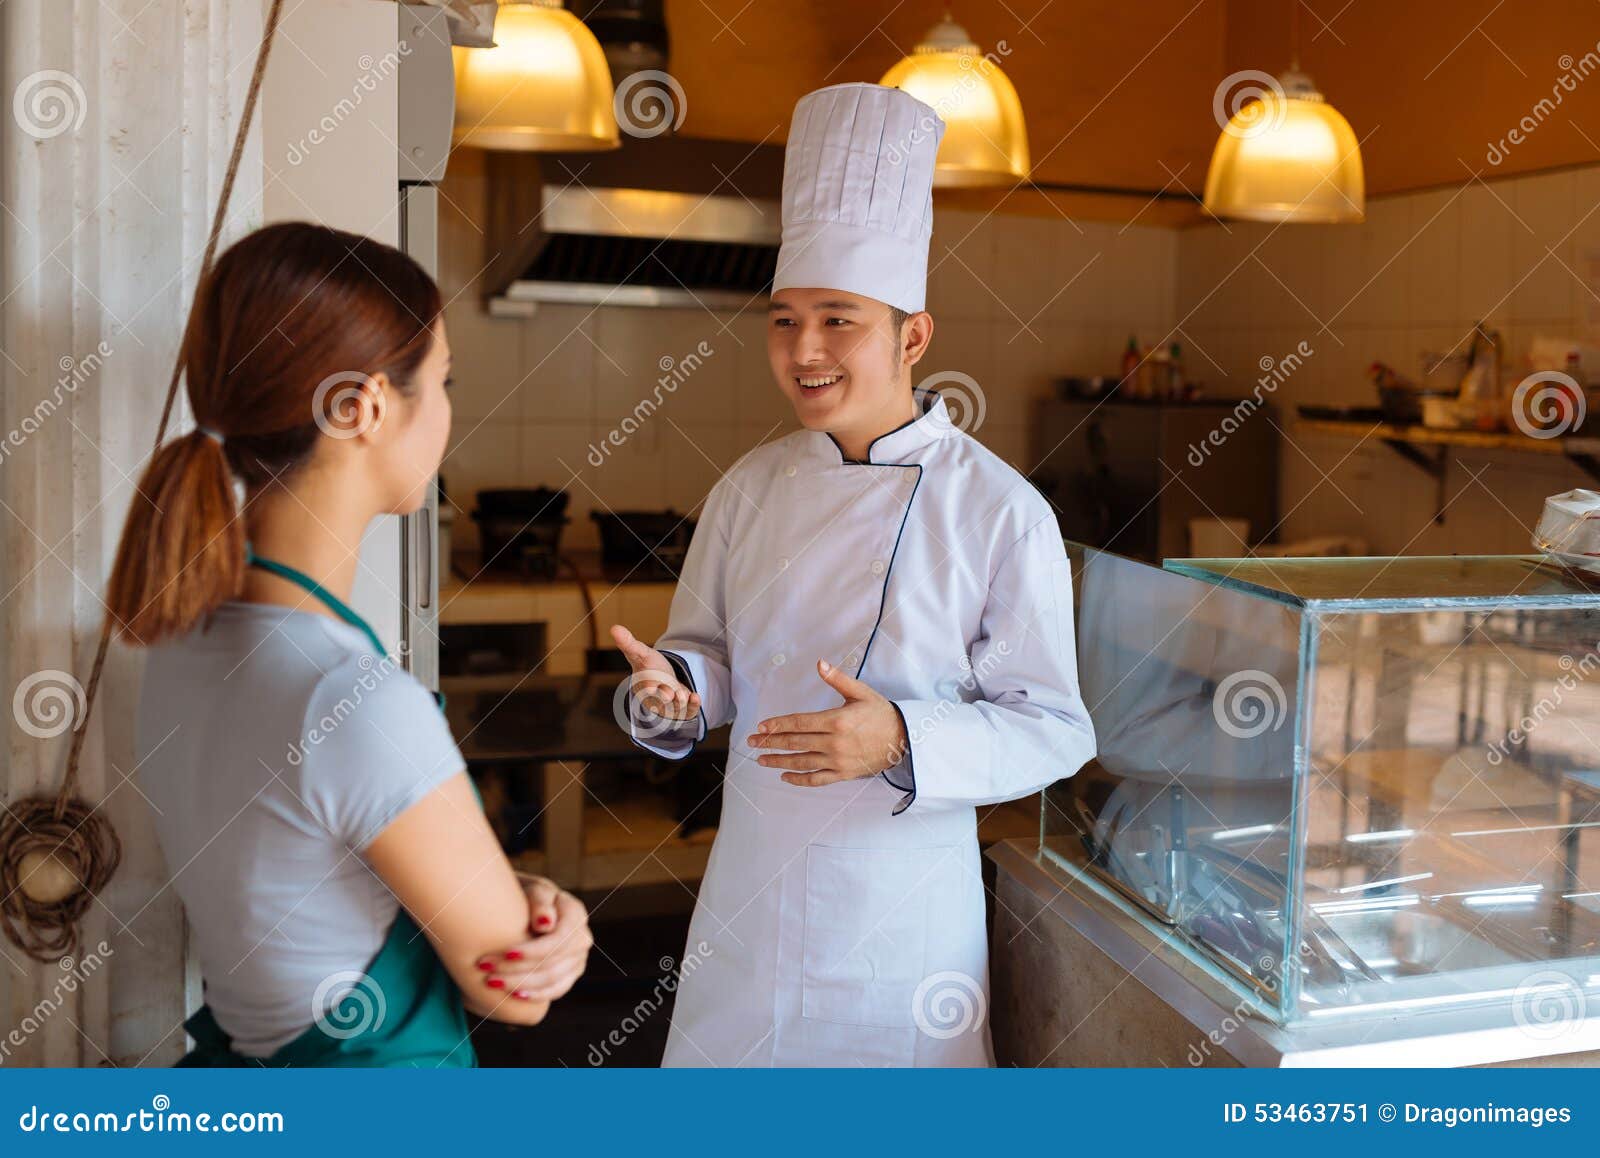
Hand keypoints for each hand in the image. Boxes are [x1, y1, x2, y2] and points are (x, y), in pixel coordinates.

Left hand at [474, 875, 593, 1002]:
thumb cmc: (525, 894)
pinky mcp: (569, 975)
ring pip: (552, 980)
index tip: (506, 953)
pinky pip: (556, 990)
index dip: (534, 950)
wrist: (525, 907)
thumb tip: (545, 924)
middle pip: (552, 962)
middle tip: (485, 967)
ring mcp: (577, 959)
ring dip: (519, 983)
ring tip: (491, 981)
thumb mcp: (531, 889)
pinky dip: (535, 994)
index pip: (559, 939)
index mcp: (575, 913)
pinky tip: (513, 995)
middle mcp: (581, 938)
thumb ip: (539, 901)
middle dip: (517, 968)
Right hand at [611, 624, 699, 721]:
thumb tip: (614, 628)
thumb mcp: (639, 652)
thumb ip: (629, 643)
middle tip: (670, 694)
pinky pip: (688, 711)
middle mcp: (655, 700)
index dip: (648, 690)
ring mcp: (669, 706)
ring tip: (683, 694)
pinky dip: (693, 705)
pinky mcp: (682, 709)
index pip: (644, 691)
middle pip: (660, 702)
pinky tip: (695, 696)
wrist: (662, 679)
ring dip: (680, 701)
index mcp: (642, 688)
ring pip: (675, 708)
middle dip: (665, 698)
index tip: (651, 688)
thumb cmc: (647, 666)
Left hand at [747, 660, 907, 786]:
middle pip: (796, 743)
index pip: (799, 723)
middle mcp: (835, 743)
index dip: (778, 725)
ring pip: (802, 762)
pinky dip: (799, 779)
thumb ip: (837, 679)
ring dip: (779, 761)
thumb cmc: (881, 713)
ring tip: (762, 760)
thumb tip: (819, 664)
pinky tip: (785, 776)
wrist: (904, 739)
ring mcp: (838, 761)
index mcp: (837, 721)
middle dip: (771, 742)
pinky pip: (817, 780)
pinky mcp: (844, 774)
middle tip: (752, 743)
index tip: (761, 727)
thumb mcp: (860, 692)